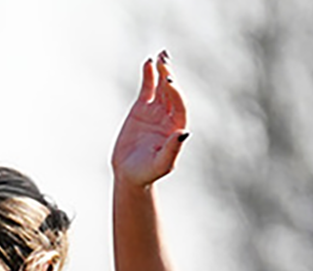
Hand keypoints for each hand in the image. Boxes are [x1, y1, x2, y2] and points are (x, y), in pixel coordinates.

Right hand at [111, 52, 189, 189]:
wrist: (130, 173)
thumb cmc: (148, 172)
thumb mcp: (161, 164)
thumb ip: (172, 150)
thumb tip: (183, 133)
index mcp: (178, 127)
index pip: (180, 105)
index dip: (176, 93)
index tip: (170, 81)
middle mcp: (170, 116)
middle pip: (172, 92)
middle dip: (169, 76)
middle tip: (165, 62)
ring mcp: (156, 110)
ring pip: (161, 86)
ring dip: (162, 70)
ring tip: (160, 56)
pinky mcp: (142, 107)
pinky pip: (147, 87)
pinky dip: (148, 75)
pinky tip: (148, 62)